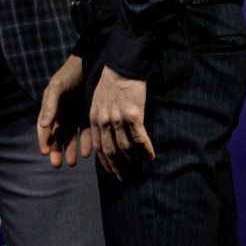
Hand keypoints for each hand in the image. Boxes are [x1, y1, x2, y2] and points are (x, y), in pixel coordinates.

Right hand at [37, 54, 90, 167]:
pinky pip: (87, 133)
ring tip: (71, 162)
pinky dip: (86, 143)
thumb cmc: (70, 73)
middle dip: (57, 151)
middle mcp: (62, 114)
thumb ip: (50, 104)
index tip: (45, 153)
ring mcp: (75, 116)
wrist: (92, 62)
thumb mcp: (57, 86)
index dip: (44, 141)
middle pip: (57, 136)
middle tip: (57, 164)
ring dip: (70, 150)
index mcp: (51, 108)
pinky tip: (86, 152)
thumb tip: (43, 124)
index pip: (44, 129)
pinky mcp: (89, 116)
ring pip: (71, 138)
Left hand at [89, 64, 153, 180]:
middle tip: (125, 178)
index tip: (111, 172)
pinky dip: (145, 149)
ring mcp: (118, 119)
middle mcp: (104, 121)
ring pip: (126, 147)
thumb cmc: (111, 81)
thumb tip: (106, 133)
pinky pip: (139, 138)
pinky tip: (150, 157)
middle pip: (111, 151)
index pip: (98, 147)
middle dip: (118, 167)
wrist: (123, 66)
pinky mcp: (133, 115)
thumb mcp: (97, 100)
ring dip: (133, 161)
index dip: (105, 162)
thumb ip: (99, 117)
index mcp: (95, 118)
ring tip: (140, 171)